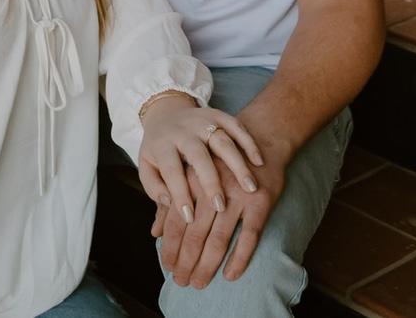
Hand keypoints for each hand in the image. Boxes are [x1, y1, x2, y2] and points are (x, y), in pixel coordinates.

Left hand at [136, 97, 262, 235]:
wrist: (166, 111)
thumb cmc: (159, 149)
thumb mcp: (146, 166)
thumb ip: (154, 187)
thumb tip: (167, 203)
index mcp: (163, 143)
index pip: (171, 169)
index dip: (179, 194)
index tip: (189, 218)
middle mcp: (184, 130)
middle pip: (198, 153)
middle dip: (210, 181)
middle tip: (220, 207)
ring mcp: (203, 121)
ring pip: (221, 140)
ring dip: (237, 164)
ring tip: (250, 188)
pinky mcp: (218, 115)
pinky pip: (236, 125)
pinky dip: (248, 142)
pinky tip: (259, 162)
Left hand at [152, 144, 285, 287]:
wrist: (261, 134)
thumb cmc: (217, 157)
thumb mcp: (187, 168)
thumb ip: (171, 200)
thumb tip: (155, 232)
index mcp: (190, 172)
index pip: (176, 215)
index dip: (170, 244)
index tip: (166, 265)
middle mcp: (210, 182)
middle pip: (195, 230)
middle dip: (186, 260)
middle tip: (181, 281)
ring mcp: (237, 192)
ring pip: (219, 236)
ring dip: (207, 264)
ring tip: (199, 282)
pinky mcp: (260, 199)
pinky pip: (250, 235)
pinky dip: (239, 258)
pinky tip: (230, 274)